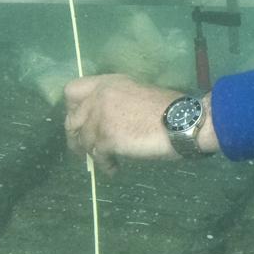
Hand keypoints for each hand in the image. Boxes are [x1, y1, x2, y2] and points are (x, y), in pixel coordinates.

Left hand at [63, 74, 200, 171]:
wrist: (181, 122)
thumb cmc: (167, 109)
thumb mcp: (136, 94)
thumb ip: (115, 102)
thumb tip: (106, 119)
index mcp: (107, 83)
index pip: (72, 91)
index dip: (72, 108)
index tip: (79, 121)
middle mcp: (99, 97)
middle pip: (72, 120)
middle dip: (76, 137)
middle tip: (83, 149)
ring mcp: (101, 118)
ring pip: (84, 141)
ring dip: (93, 154)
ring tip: (105, 161)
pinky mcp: (107, 138)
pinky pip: (98, 156)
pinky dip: (105, 165)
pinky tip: (114, 169)